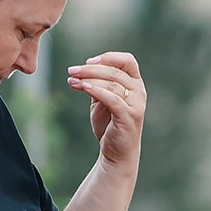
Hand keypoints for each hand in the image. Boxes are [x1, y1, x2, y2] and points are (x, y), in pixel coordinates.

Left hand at [67, 51, 145, 170]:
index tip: (88, 61)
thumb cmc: (109, 125)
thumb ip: (95, 85)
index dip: (108, 57)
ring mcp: (136, 104)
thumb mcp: (101, 101)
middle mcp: (139, 91)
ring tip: (71, 80)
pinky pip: (112, 99)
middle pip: (115, 71)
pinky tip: (83, 87)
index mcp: (135, 84)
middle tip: (71, 70)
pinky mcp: (129, 116)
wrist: (116, 153)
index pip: (127, 60)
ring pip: (112, 84)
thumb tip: (78, 72)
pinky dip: (97, 90)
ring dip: (89, 79)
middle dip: (90, 69)